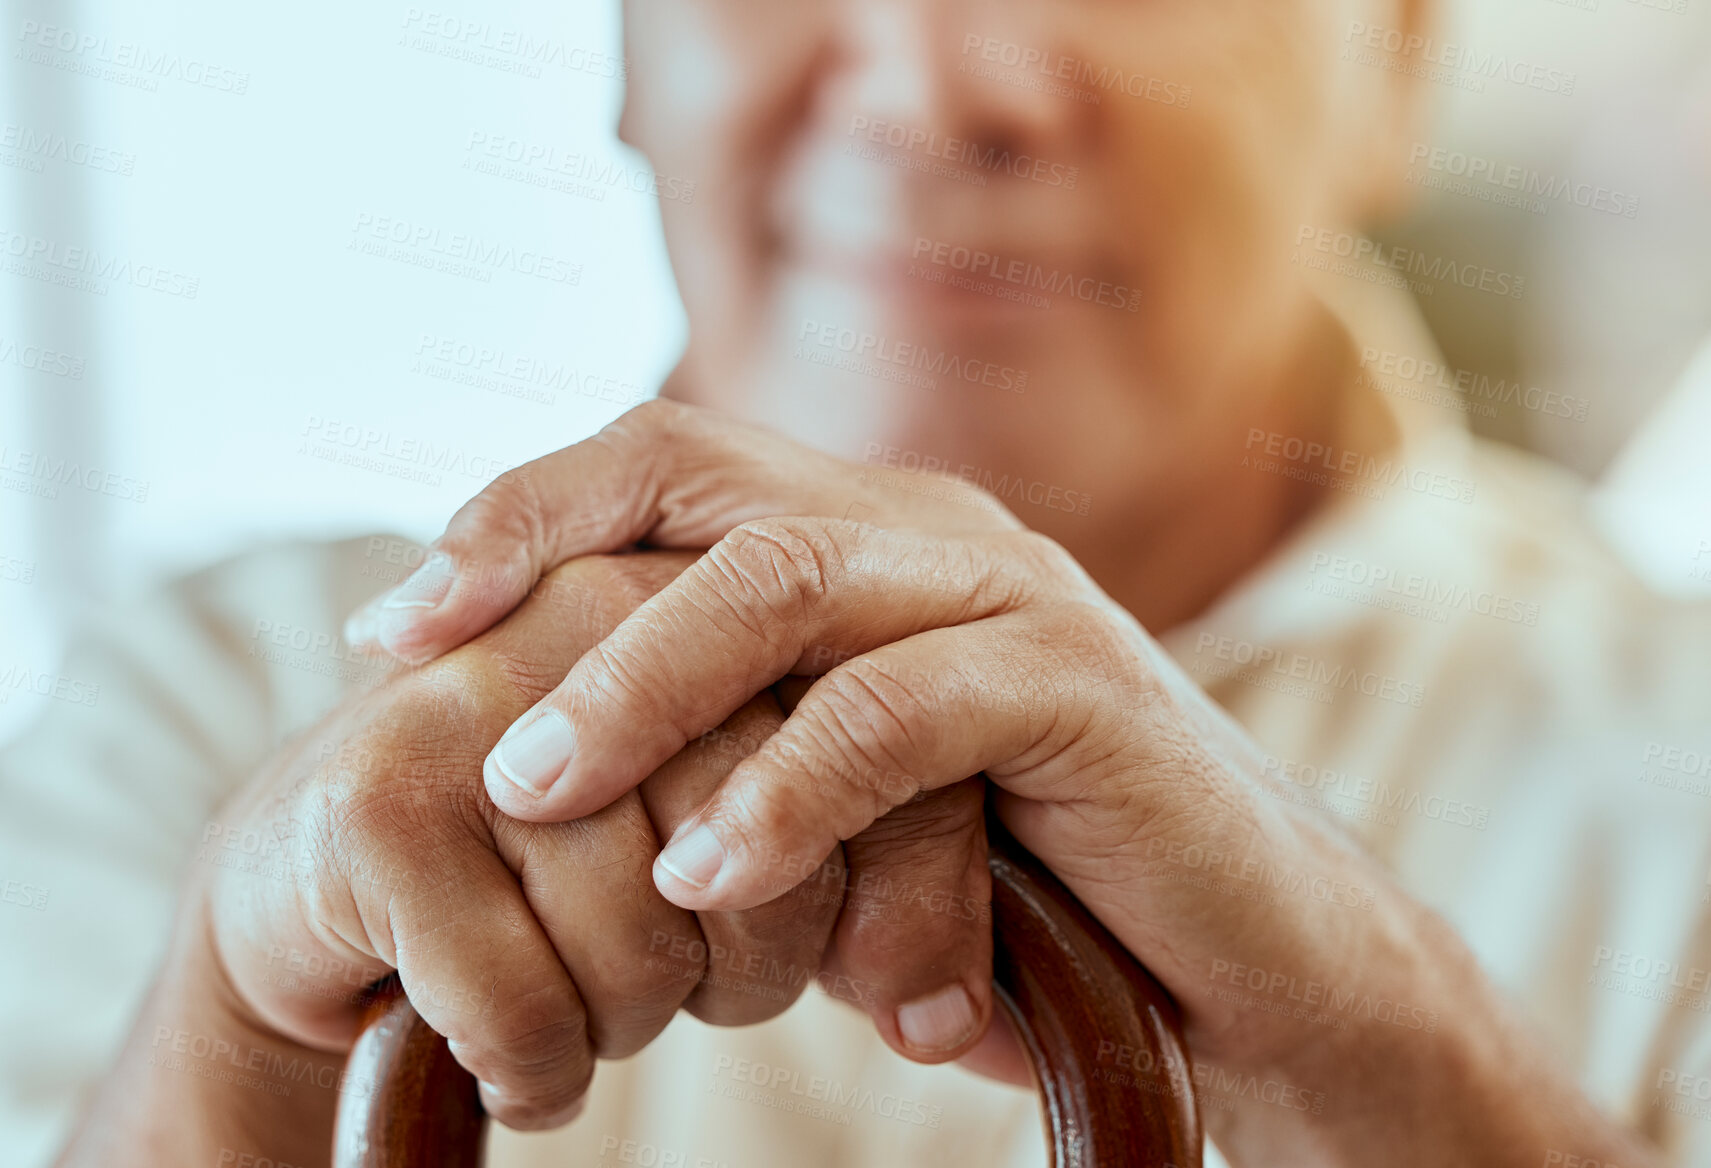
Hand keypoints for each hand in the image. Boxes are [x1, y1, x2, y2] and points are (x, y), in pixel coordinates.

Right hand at [197, 551, 849, 1130]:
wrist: (317, 888)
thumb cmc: (560, 867)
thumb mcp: (732, 830)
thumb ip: (862, 848)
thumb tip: (952, 1017)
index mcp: (690, 585)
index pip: (858, 731)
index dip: (891, 877)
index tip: (903, 983)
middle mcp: (582, 610)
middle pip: (755, 833)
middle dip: (748, 964)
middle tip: (702, 993)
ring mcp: (471, 701)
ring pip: (644, 934)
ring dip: (629, 1023)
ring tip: (590, 1010)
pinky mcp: (378, 806)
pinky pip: (526, 1003)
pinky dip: (536, 1073)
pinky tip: (522, 1068)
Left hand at [344, 400, 1660, 1166]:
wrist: (1247, 964)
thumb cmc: (1021, 890)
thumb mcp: (840, 810)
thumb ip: (725, 757)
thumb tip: (525, 785)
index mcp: (864, 540)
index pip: (665, 461)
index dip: (520, 514)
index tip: (399, 625)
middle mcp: (929, 533)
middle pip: (700, 482)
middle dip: (543, 564)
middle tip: (425, 682)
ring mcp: (1009, 595)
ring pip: (785, 583)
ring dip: (641, 686)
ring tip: (535, 793)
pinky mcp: (1079, 689)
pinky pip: (900, 712)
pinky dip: (786, 790)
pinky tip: (705, 877)